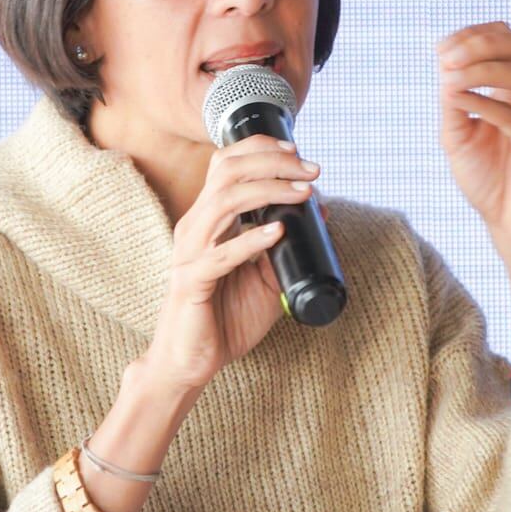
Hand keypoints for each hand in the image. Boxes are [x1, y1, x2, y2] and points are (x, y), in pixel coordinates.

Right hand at [143, 134, 321, 391]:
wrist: (191, 362)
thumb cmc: (225, 319)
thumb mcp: (265, 277)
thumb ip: (285, 246)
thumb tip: (321, 214)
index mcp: (208, 219)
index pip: (226, 163)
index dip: (260, 148)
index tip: (297, 152)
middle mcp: (195, 227)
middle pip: (227, 171)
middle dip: (272, 163)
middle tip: (310, 170)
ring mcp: (190, 252)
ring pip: (223, 202)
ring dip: (268, 191)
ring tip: (303, 194)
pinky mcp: (191, 282)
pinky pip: (220, 254)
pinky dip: (251, 239)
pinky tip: (277, 232)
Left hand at [436, 21, 510, 260]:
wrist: (509, 224)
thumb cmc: (486, 176)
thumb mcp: (456, 133)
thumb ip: (453, 98)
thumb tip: (444, 62)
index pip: (507, 38)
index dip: (474, 36)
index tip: (439, 48)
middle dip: (482, 45)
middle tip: (447, 57)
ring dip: (483, 71)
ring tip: (450, 78)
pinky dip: (487, 104)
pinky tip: (459, 101)